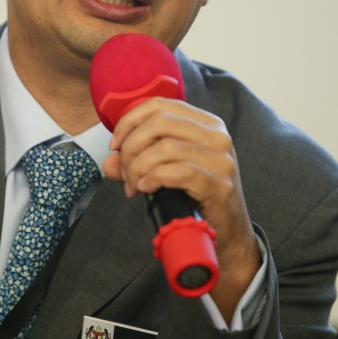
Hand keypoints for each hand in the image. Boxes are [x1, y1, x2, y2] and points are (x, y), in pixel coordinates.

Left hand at [103, 97, 259, 319]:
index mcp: (206, 123)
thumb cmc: (196, 198)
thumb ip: (137, 162)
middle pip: (159, 123)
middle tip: (124, 172)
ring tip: (133, 185)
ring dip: (138, 167)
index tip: (115, 145)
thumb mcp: (166, 172)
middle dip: (131, 147)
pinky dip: (153, 178)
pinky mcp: (219, 184)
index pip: (160, 104)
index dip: (130, 121)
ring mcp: (221, 159)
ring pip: (164, 147)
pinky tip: (145, 188)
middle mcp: (217, 135)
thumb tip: (110, 161)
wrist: (227, 234)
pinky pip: (177, 171)